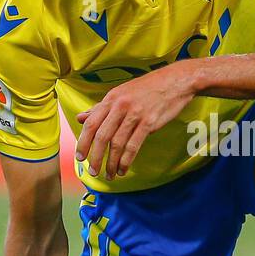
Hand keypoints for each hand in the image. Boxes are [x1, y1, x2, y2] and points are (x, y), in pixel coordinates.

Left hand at [75, 61, 195, 178]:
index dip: (83, 142)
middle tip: (93, 171)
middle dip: (95, 157)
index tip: (80, 157)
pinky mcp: (149, 123)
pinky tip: (123, 169)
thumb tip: (80, 118)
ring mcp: (135, 114)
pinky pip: (134, 145)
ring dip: (111, 162)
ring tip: (109, 174)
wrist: (175, 81)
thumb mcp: (121, 93)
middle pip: (102, 136)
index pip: (91, 123)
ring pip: (117, 143)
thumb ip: (101, 108)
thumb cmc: (147, 88)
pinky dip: (126, 160)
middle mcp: (120, 106)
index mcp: (111, 99)